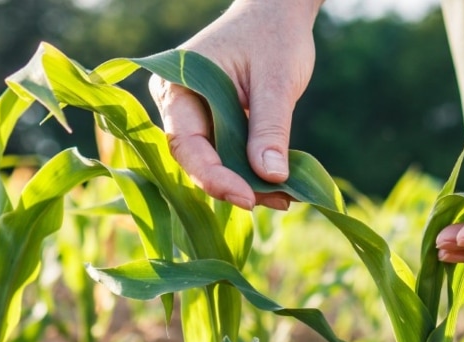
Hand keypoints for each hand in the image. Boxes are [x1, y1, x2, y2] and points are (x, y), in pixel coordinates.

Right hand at [149, 0, 321, 210]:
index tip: (248, 198)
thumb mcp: (276, 81)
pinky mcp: (216, 126)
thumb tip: (272, 178)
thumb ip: (270, 128)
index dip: (214, 177)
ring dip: (248, 184)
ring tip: (286, 197)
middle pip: (198, 160)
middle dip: (236, 185)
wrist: (278, 13)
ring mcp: (196, 117)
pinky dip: (253, 172)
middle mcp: (178, 105)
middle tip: (278, 200)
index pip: (186, 144)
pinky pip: (229, 156)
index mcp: (177, 87)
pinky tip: (281, 185)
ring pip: (215, 163)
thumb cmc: (273, 36)